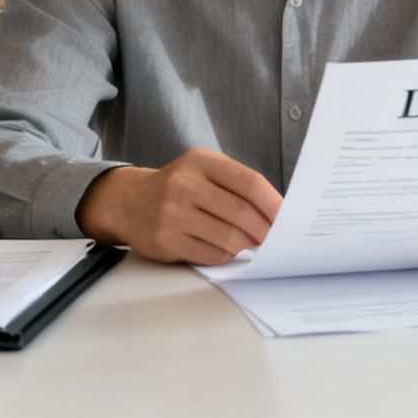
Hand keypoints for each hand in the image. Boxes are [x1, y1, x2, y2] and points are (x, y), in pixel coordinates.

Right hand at [76, 148, 283, 265]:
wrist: (129, 202)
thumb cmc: (178, 188)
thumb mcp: (202, 172)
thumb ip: (235, 187)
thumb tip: (275, 216)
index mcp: (200, 162)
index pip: (249, 181)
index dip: (272, 203)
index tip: (288, 218)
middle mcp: (184, 184)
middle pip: (240, 212)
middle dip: (264, 230)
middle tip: (273, 239)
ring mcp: (172, 213)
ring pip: (227, 237)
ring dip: (245, 245)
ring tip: (248, 244)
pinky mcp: (165, 239)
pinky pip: (209, 254)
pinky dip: (225, 255)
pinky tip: (226, 250)